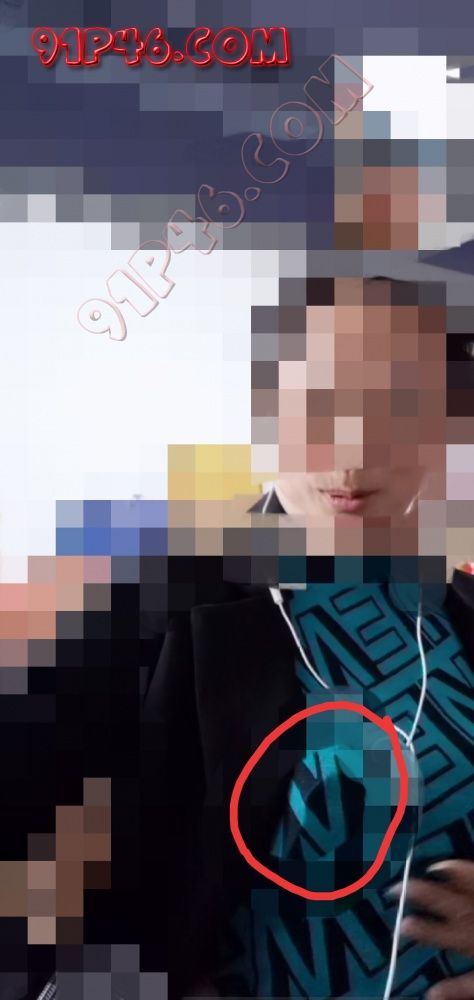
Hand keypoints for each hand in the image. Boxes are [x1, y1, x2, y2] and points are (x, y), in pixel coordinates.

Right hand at [388, 860, 473, 998]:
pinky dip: (464, 869)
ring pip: (464, 882)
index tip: (400, 924)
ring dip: (445, 874)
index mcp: (470, 940)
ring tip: (431, 867)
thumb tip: (431, 993)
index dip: (418, 929)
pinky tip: (455, 865)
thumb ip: (461, 987)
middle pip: (443, 900)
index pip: (438, 933)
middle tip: (397, 886)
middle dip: (418, 892)